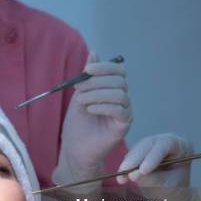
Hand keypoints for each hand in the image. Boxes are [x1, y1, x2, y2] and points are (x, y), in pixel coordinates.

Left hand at [53, 51, 131, 187]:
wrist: (75, 149)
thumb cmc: (77, 124)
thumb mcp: (80, 95)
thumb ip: (89, 76)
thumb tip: (95, 51)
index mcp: (113, 90)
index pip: (118, 71)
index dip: (104, 67)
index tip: (86, 70)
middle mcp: (123, 100)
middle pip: (120, 81)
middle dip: (97, 81)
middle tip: (78, 89)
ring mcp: (125, 113)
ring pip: (120, 94)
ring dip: (97, 94)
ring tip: (81, 101)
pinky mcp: (124, 126)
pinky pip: (120, 110)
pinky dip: (103, 106)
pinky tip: (89, 110)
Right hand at [116, 133, 200, 200]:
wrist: (172, 195)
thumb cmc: (176, 190)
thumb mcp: (169, 187)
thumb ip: (155, 180)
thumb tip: (134, 175)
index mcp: (181, 146)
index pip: (165, 145)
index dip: (152, 156)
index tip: (143, 170)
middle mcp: (165, 141)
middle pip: (148, 145)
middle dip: (135, 159)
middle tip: (125, 172)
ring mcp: (152, 145)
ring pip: (137, 150)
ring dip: (128, 164)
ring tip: (121, 178)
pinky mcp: (141, 152)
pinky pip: (131, 156)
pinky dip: (125, 167)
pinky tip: (121, 176)